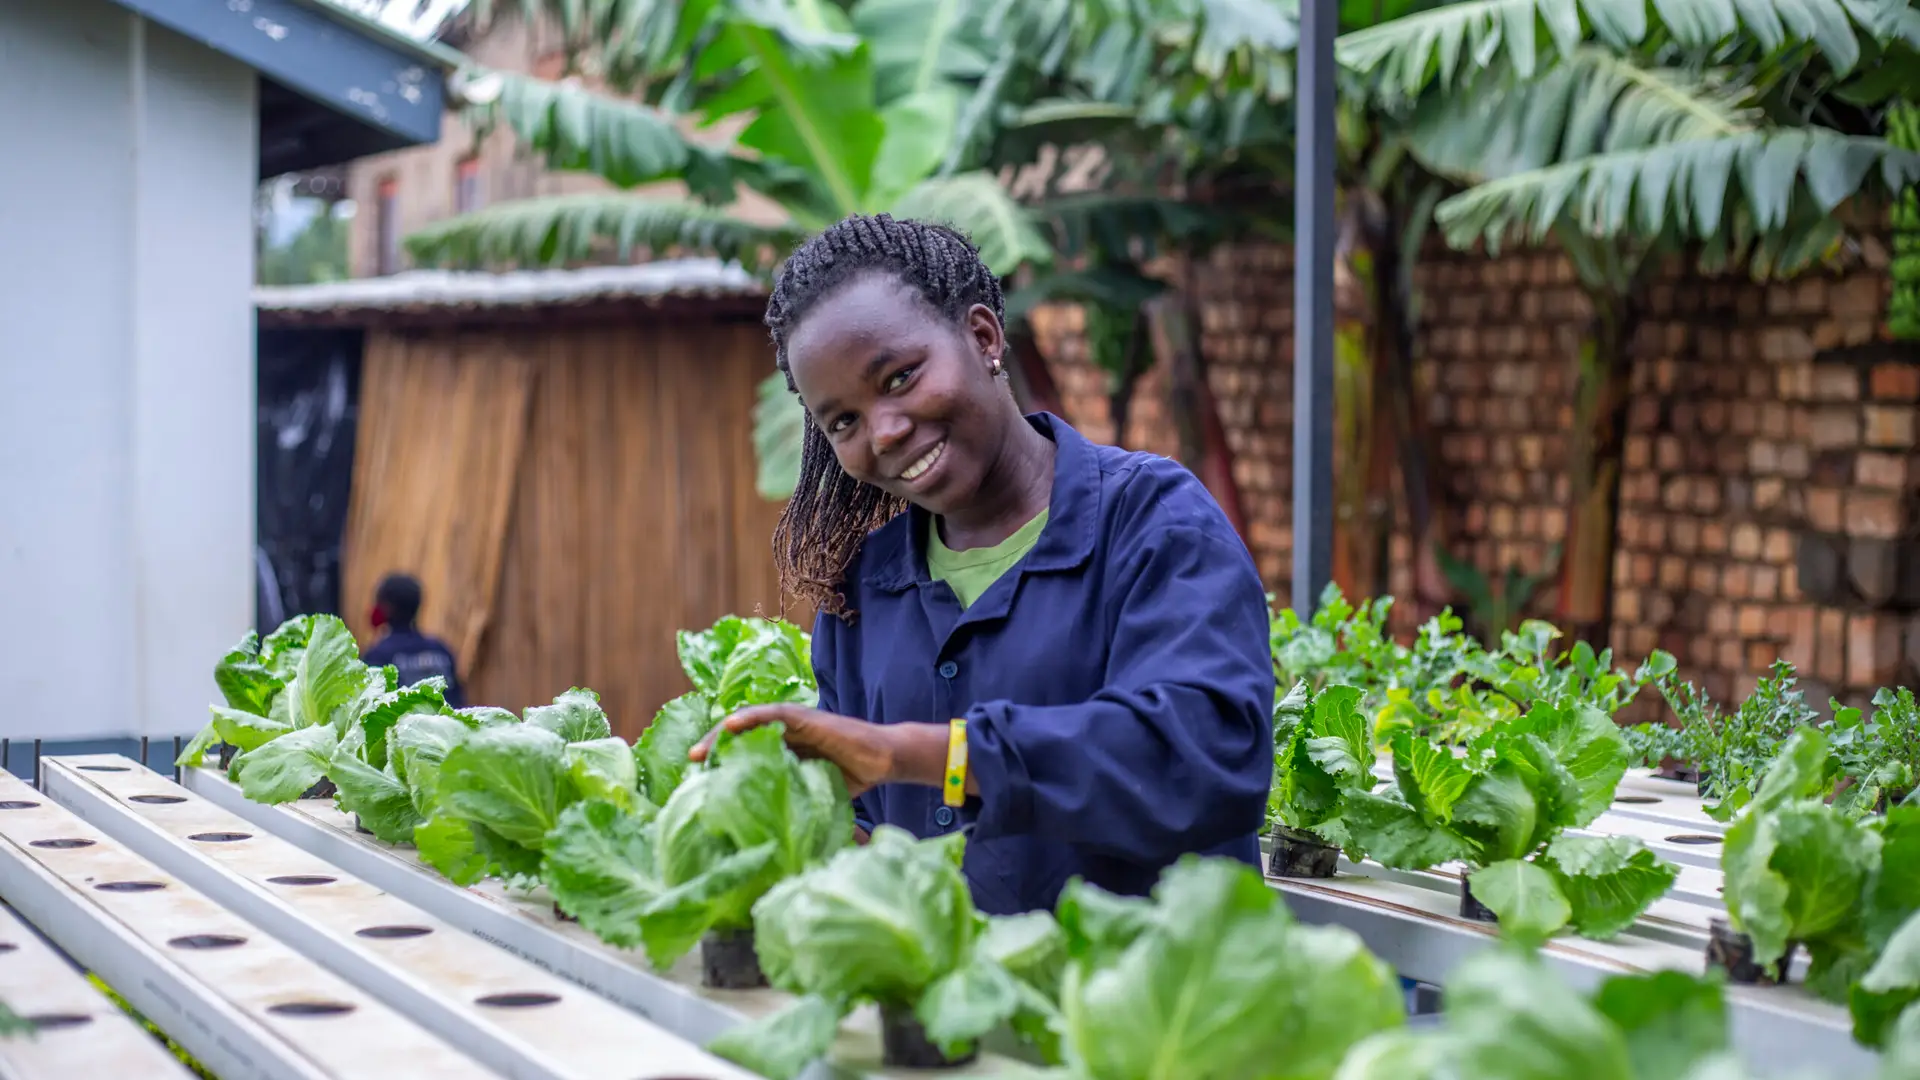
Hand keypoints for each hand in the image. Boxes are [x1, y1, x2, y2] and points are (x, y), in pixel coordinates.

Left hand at [688, 704, 897, 797]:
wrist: (884, 760)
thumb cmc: (852, 778)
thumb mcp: (814, 793)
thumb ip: (794, 800)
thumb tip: (772, 836)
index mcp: (784, 749)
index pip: (745, 750)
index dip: (722, 759)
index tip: (698, 776)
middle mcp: (785, 732)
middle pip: (741, 734)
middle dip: (715, 746)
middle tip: (692, 762)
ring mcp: (796, 722)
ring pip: (751, 722)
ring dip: (724, 732)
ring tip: (702, 749)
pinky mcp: (808, 718)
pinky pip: (775, 713)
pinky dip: (752, 717)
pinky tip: (732, 724)